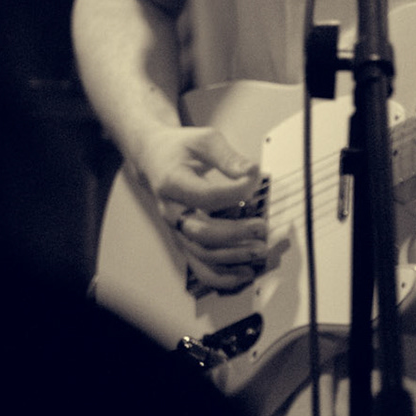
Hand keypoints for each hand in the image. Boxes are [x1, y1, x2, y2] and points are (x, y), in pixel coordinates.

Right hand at [140, 125, 269, 290]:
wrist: (154, 159)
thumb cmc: (179, 149)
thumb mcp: (205, 140)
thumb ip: (229, 157)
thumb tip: (252, 171)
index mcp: (172, 183)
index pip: (206, 196)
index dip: (235, 193)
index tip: (255, 182)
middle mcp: (171, 210)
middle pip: (201, 231)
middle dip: (235, 234)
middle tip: (261, 227)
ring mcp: (177, 228)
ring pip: (200, 253)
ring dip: (232, 257)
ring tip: (258, 251)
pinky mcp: (185, 238)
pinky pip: (199, 265)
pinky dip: (220, 275)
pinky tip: (243, 274)